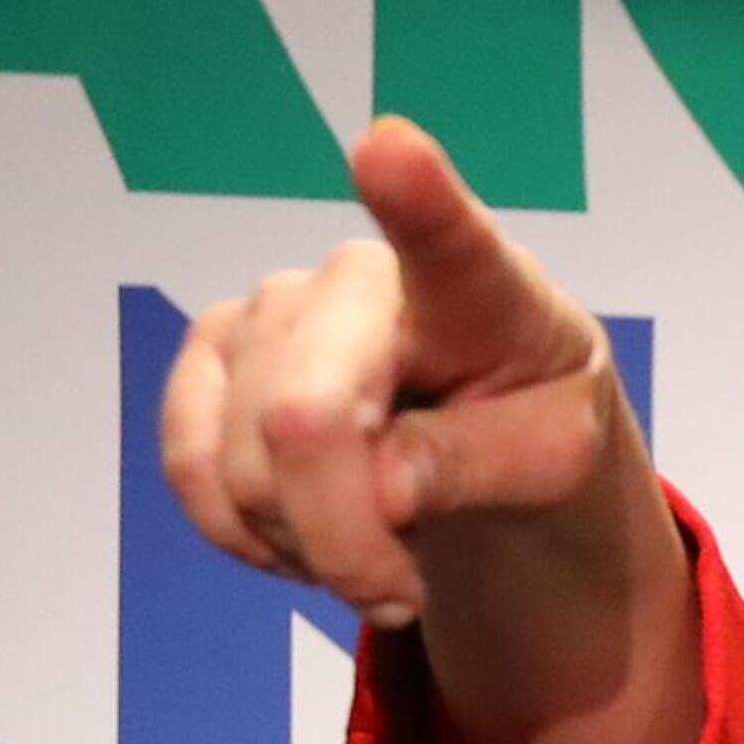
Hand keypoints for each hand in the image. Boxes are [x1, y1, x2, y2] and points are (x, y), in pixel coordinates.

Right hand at [158, 117, 626, 626]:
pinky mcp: (212, 354)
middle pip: (305, 418)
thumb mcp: (554, 462)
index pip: (447, 239)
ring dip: (304, 547)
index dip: (413, 196)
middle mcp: (362, 278)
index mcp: (480, 288)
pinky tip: (298, 535)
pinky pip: (189, 469)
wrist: (485, 440)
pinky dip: (241, 534)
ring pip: (244, 465)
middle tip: (399, 595)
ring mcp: (275, 308)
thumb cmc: (529, 424)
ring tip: (368, 548)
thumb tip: (380, 484)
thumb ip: (479, 465)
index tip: (388, 148)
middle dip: (344, 540)